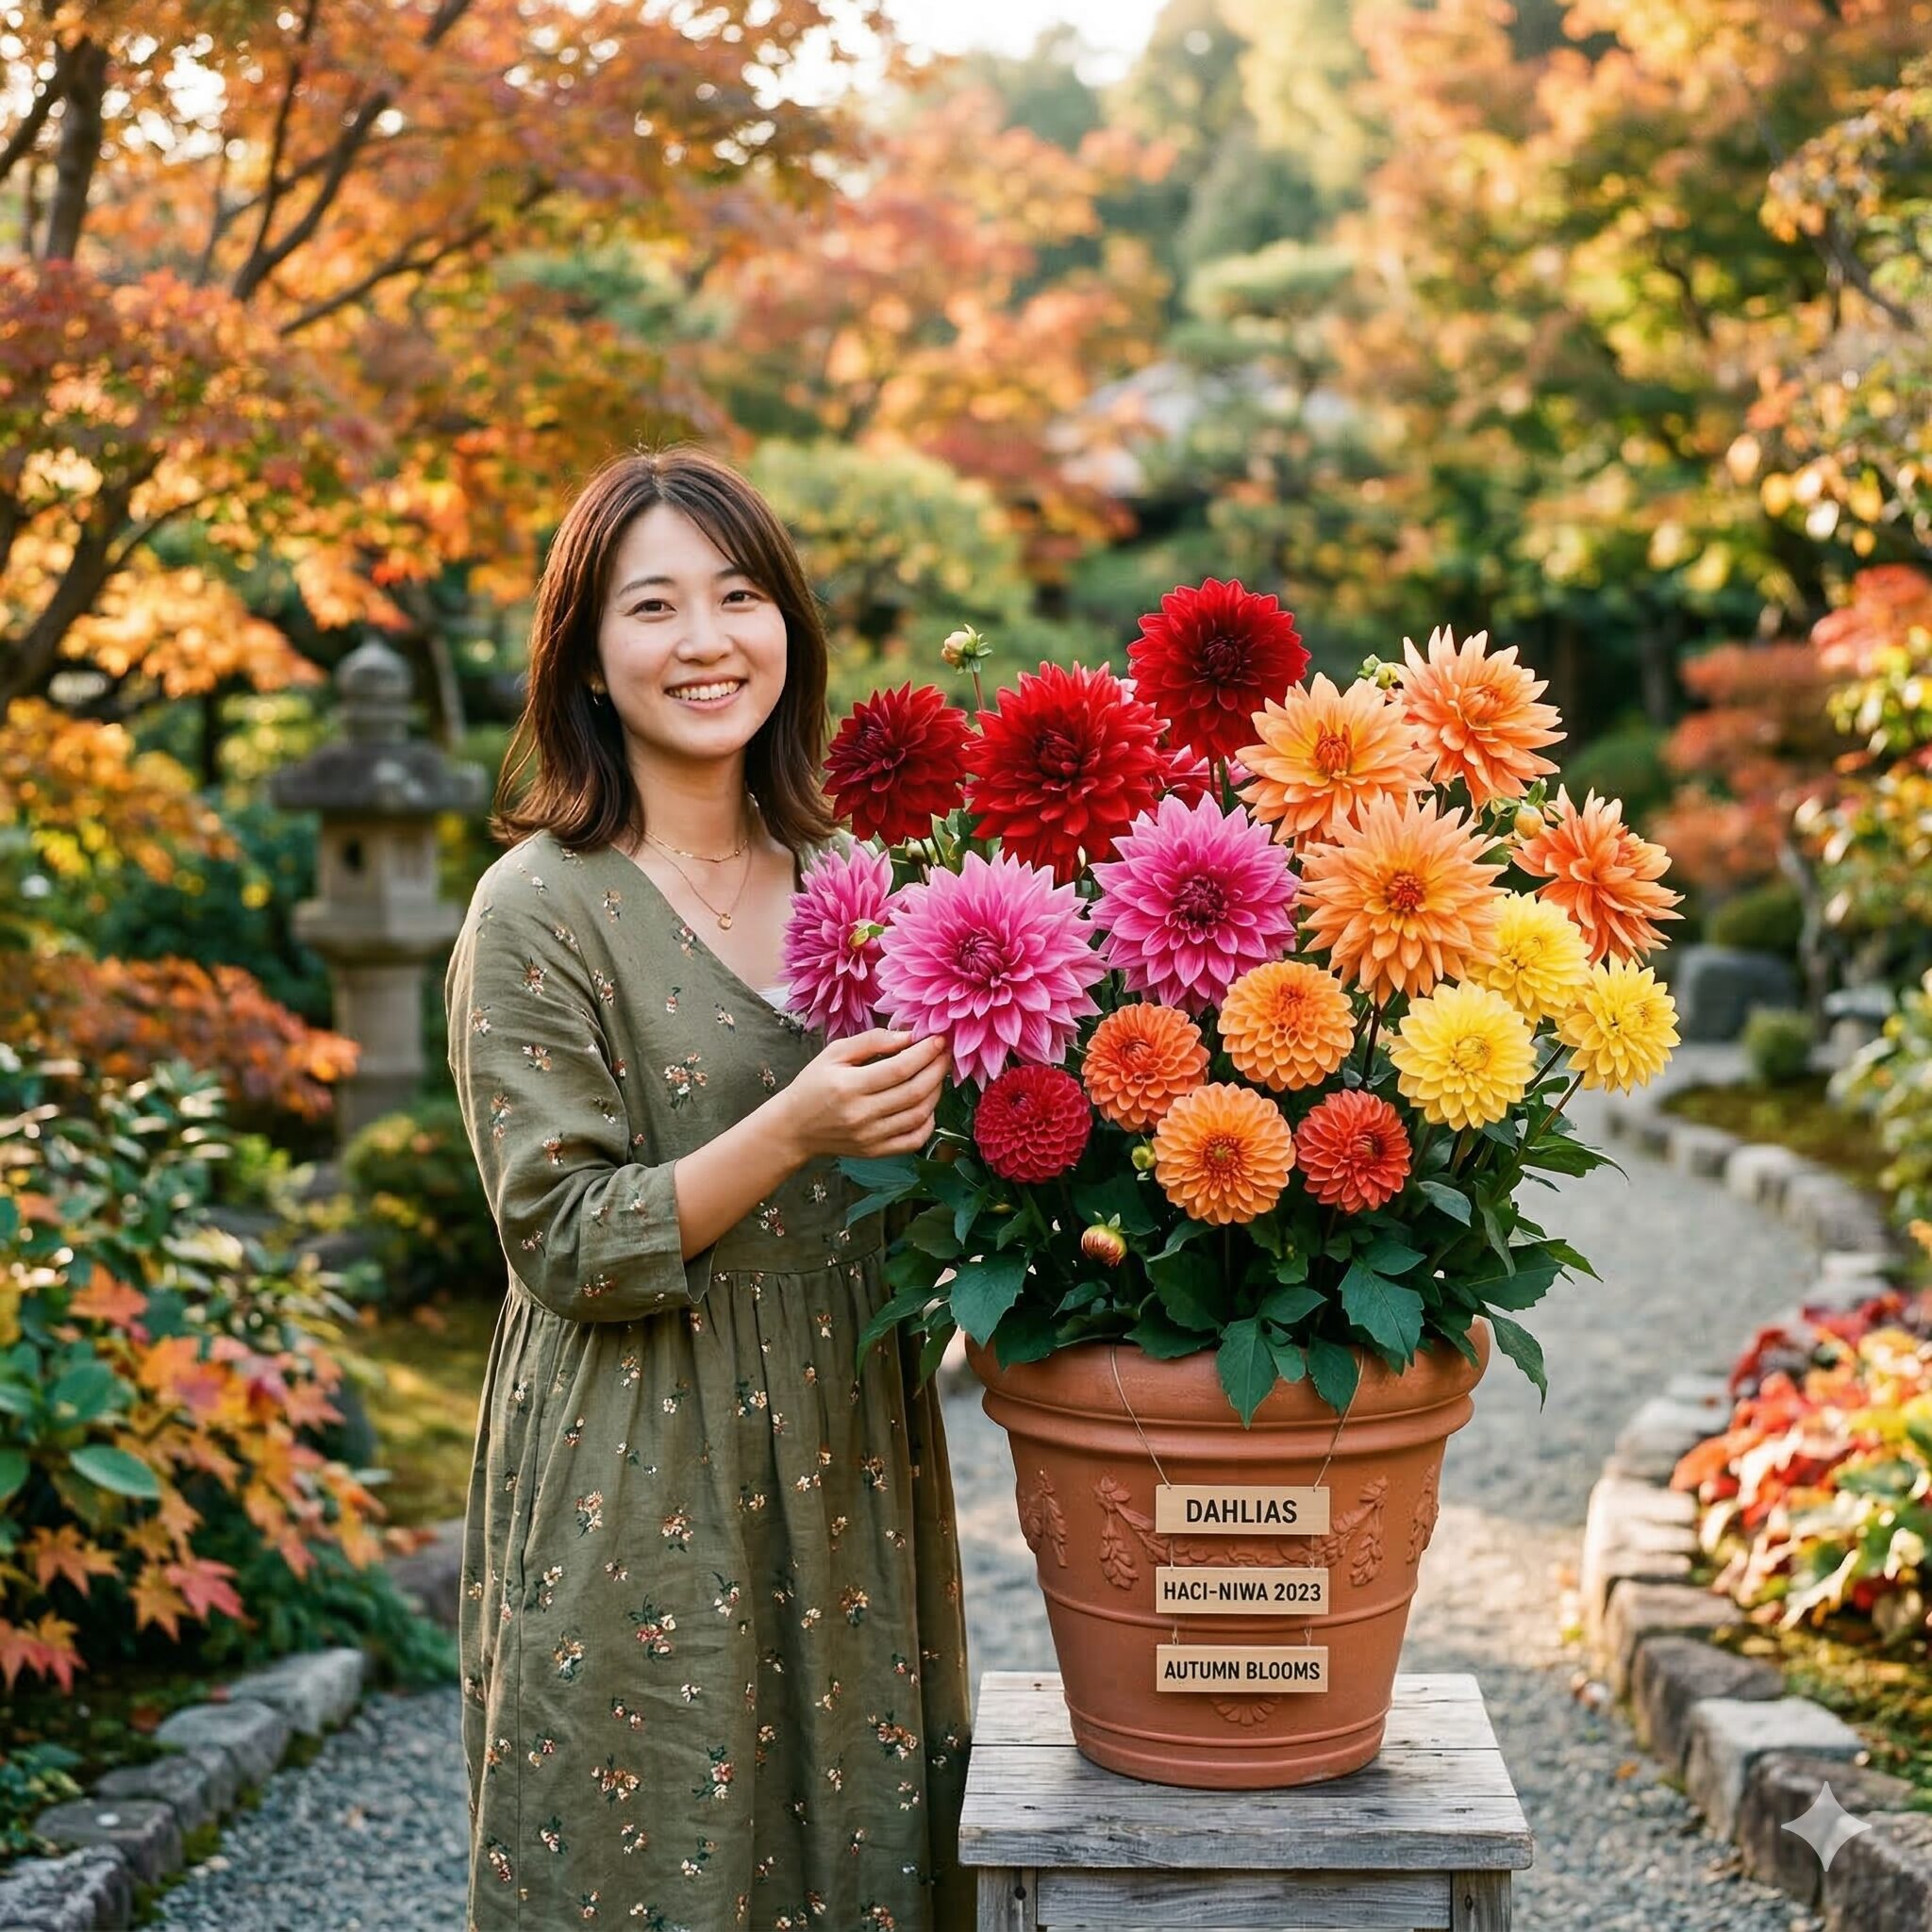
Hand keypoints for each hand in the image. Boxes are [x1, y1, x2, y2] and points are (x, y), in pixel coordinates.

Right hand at [772, 1028, 949, 1162]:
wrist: (794, 1128)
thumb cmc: (813, 1084)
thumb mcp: (834, 1053)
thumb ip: (871, 1041)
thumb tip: (908, 1036)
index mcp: (848, 1086)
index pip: (899, 1068)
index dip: (925, 1053)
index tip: (938, 1039)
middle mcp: (861, 1115)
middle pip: (914, 1092)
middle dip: (937, 1069)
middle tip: (945, 1054)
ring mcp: (870, 1137)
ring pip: (918, 1115)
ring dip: (936, 1092)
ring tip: (937, 1075)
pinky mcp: (875, 1152)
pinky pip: (913, 1140)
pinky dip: (928, 1122)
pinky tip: (927, 1105)